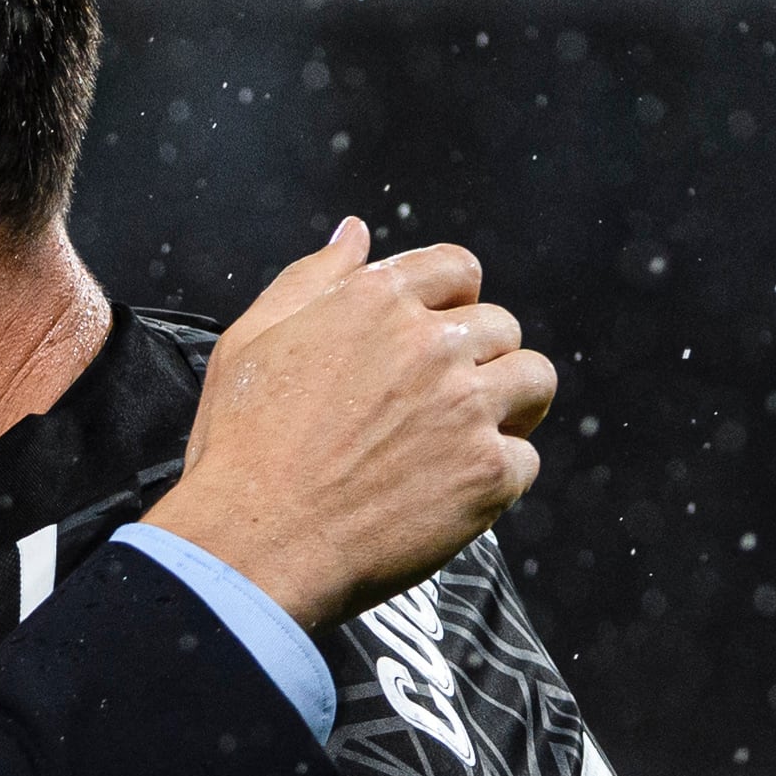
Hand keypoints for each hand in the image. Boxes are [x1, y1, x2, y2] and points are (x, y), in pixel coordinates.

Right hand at [144, 218, 558, 630]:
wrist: (253, 544)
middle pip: (500, 326)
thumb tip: (354, 231)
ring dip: (512, 404)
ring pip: (534, 380)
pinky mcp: (488, 473)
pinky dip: (497, 477)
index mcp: (376, 301)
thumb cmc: (241, 448)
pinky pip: (525, 460)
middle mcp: (431, 343)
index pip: (456, 268)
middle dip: (479, 358)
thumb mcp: (251, 340)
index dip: (453, 300)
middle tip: (439, 403)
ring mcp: (466, 407)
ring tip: (470, 437)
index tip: (437, 334)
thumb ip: (311, 278)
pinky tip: (451, 492)